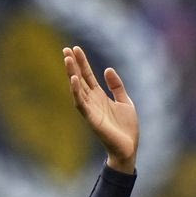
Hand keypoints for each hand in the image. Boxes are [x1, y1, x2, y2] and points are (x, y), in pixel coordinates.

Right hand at [63, 45, 137, 173]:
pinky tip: (74, 79)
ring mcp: (90, 109)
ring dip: (72, 74)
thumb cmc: (127, 128)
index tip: (75, 48)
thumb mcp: (125, 101)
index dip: (82, 63)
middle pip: (80, 79)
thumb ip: (117, 86)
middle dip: (73, 65)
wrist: (129, 148)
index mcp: (100, 96)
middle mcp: (92, 101)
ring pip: (78, 89)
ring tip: (67, 60)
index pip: (88, 76)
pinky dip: (76, 92)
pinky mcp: (91, 119)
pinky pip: (81, 103)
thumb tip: (107, 69)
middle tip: (66, 49)